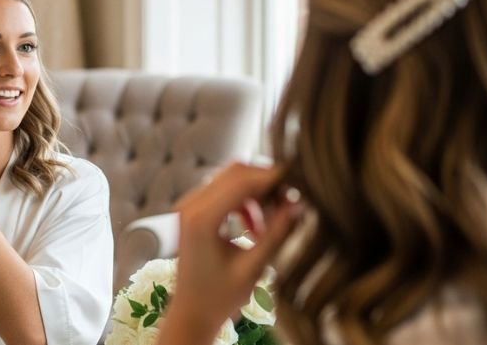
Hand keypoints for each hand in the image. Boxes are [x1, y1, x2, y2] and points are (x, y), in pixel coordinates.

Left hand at [166, 163, 300, 335]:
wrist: (190, 312)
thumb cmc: (219, 297)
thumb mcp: (253, 267)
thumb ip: (276, 233)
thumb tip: (298, 203)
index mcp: (202, 218)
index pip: (243, 181)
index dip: (273, 178)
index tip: (298, 184)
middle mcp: (190, 205)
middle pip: (235, 172)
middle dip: (265, 182)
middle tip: (289, 201)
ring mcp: (188, 206)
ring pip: (229, 179)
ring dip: (255, 193)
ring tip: (271, 222)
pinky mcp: (192, 211)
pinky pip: (221, 191)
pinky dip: (243, 201)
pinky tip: (255, 227)